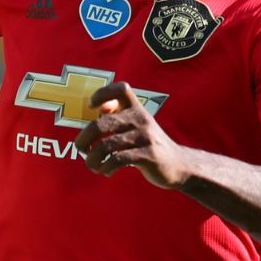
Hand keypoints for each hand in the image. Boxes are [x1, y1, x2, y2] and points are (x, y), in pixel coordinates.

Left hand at [73, 82, 190, 188]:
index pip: (121, 89)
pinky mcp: (148, 155)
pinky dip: (106, 167)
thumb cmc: (148, 144)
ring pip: (106, 146)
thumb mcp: (136, 126)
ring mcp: (145, 137)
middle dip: (84, 139)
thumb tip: (99, 109)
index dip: (102, 94)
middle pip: (102, 124)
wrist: (178, 164)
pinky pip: (117, 160)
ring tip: (92, 165)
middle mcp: (141, 119)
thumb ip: (118, 116)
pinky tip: (106, 171)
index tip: (91, 107)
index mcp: (137, 109)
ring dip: (93, 159)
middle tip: (82, 149)